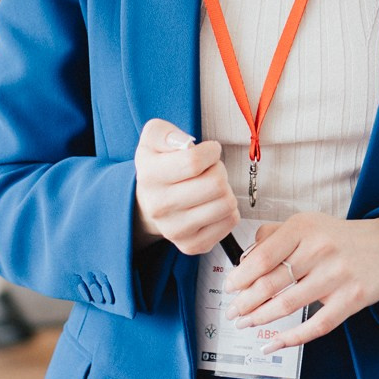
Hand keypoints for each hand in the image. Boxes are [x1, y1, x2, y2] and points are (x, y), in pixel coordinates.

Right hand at [133, 118, 237, 254]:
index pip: (194, 161)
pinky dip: (228, 210)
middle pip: (215, 184)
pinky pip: (229, 222)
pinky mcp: (191, 245)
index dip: (211, 151)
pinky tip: (213, 204)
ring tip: (211, 187)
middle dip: (219, 170)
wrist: (148, 201)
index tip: (209, 151)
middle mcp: (159, 206)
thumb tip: (185, 144)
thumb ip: (166, 132)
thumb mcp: (154, 137)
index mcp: (149, 175)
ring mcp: (174, 230)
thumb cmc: (158, 165)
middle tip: (210, 170)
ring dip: (225, 190)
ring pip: (226, 204)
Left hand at [223, 213, 378, 350]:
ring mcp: (337, 277)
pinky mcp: (350, 300)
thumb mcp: (308, 224)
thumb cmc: (340, 238)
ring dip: (260, 319)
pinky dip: (290, 339)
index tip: (229, 288)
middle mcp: (320, 250)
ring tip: (245, 323)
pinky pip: (315, 326)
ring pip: (288, 305)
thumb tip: (246, 259)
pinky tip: (272, 344)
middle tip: (233, 311)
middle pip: (271, 283)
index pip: (263, 256)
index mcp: (305, 228)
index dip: (240, 277)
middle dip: (245, 302)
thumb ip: (275, 235)